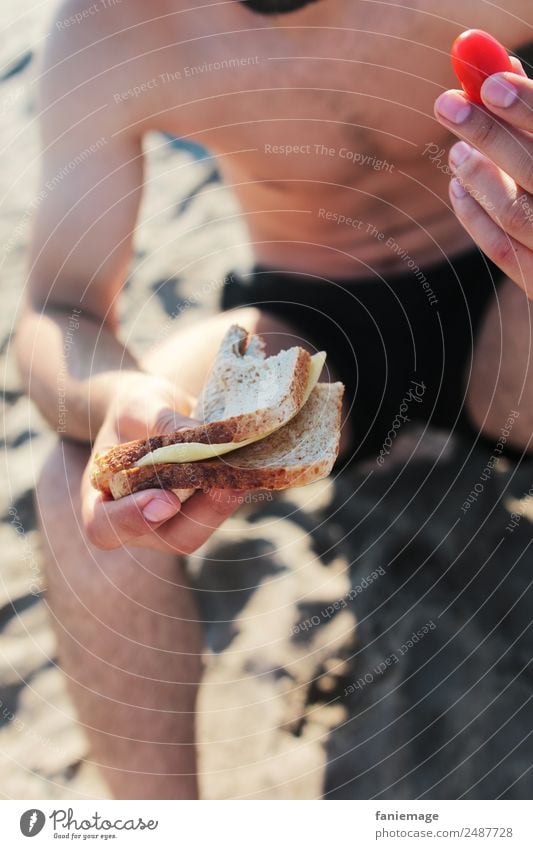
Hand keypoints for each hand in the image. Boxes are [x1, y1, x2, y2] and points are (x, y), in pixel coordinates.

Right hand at [81, 372, 241, 552]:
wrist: (150, 410)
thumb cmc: (133, 409)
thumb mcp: (138, 405)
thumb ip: (160, 423)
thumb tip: (200, 438)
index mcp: (99, 502)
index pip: (106, 528)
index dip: (134, 521)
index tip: (165, 499)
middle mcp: (135, 522)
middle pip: (168, 537)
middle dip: (202, 514)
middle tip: (226, 484)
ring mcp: (168, 523)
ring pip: (199, 529)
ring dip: (224, 504)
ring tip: (244, 471)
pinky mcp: (197, 512)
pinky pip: (216, 512)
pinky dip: (233, 492)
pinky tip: (251, 468)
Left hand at [434, 58, 532, 297]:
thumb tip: (489, 74)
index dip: (529, 107)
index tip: (488, 83)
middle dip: (490, 133)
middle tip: (447, 104)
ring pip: (515, 214)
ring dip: (478, 176)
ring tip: (456, 151)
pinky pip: (502, 250)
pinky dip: (475, 216)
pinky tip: (457, 187)